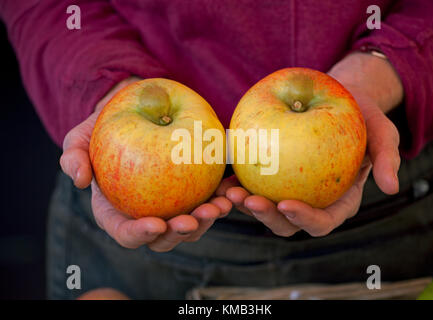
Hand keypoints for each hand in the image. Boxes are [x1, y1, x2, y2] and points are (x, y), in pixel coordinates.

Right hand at [60, 76, 231, 250]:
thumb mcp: (79, 138)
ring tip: (220, 205)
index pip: (127, 234)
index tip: (155, 223)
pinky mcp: (193, 190)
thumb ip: (73, 157)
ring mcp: (172, 205)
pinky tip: (231, 188)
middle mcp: (146, 214)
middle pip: (165, 238)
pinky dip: (221, 197)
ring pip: (193, 224)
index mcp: (117, 213)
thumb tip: (81, 180)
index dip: (140, 235)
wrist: (135, 114)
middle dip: (181, 233)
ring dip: (208, 219)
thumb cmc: (102, 131)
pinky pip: (209, 199)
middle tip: (193, 219)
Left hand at [223, 52, 403, 236]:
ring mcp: (288, 189)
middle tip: (249, 200)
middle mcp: (311, 201)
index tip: (286, 204)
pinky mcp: (270, 174)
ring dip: (244, 204)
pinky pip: (251, 182)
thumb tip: (392, 188)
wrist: (340, 98)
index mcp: (338, 201)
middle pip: (286, 223)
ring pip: (263, 207)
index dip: (304, 219)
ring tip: (227, 190)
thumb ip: (387, 158)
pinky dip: (236, 181)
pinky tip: (221, 174)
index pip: (322, 220)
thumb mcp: (382, 131)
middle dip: (266, 217)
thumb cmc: (363, 116)